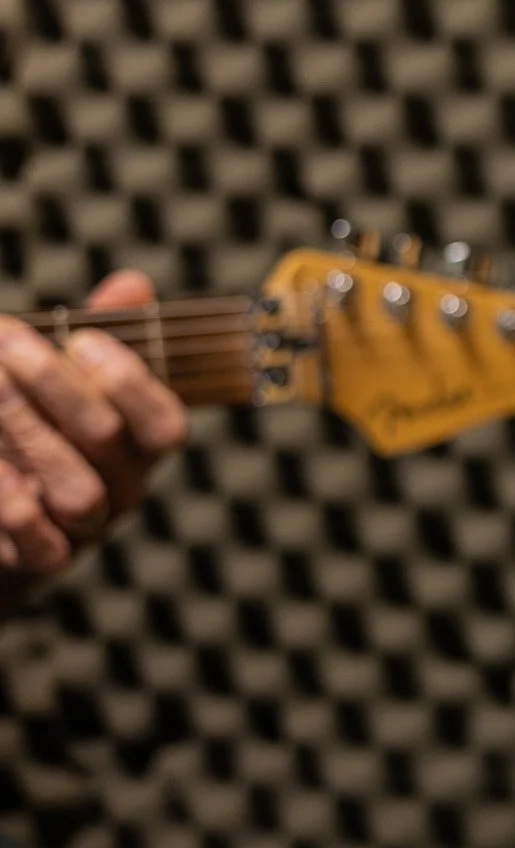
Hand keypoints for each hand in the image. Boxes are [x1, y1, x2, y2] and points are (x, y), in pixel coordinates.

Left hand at [0, 271, 187, 611]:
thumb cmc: (32, 432)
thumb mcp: (65, 381)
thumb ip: (99, 336)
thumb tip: (134, 285)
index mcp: (139, 448)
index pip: (166, 424)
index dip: (130, 381)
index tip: (79, 337)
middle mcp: (124, 490)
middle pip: (109, 439)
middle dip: (56, 384)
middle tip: (8, 341)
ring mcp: (85, 530)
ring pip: (79, 490)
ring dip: (29, 432)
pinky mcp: (41, 563)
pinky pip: (43, 546)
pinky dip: (14, 504)